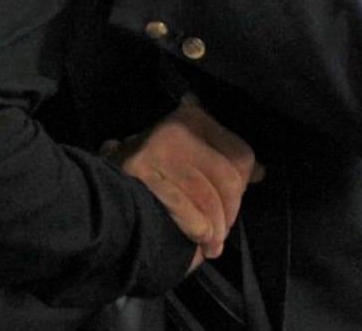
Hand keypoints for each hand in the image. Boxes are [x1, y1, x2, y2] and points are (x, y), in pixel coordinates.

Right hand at [102, 96, 264, 268]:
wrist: (101, 192)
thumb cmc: (150, 175)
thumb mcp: (185, 155)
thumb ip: (220, 159)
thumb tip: (260, 171)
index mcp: (191, 118)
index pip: (240, 153)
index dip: (243, 183)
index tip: (234, 200)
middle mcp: (176, 130)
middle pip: (229, 178)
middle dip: (230, 211)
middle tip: (222, 229)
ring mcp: (158, 152)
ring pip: (209, 197)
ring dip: (215, 228)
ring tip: (212, 243)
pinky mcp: (143, 174)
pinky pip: (186, 209)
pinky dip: (198, 229)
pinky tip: (198, 240)